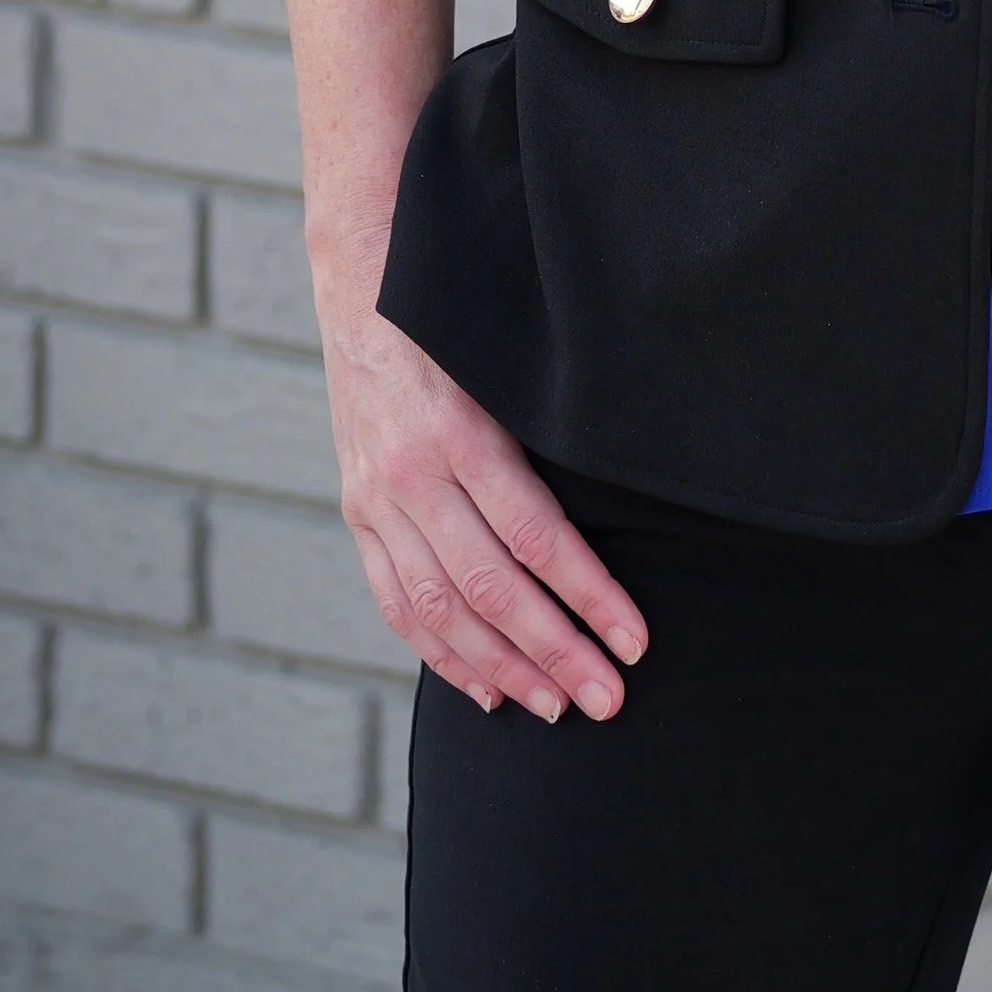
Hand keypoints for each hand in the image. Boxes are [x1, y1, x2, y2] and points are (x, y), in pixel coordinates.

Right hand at [313, 253, 647, 725]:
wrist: (364, 285)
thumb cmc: (462, 324)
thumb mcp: (510, 364)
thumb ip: (551, 434)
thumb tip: (629, 505)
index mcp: (462, 434)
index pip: (537, 537)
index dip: (589, 597)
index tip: (633, 641)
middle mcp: (412, 475)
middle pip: (492, 588)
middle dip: (555, 653)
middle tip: (608, 699)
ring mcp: (377, 500)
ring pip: (442, 609)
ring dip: (503, 669)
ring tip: (558, 706)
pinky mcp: (358, 514)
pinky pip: (398, 602)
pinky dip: (442, 654)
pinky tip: (484, 691)